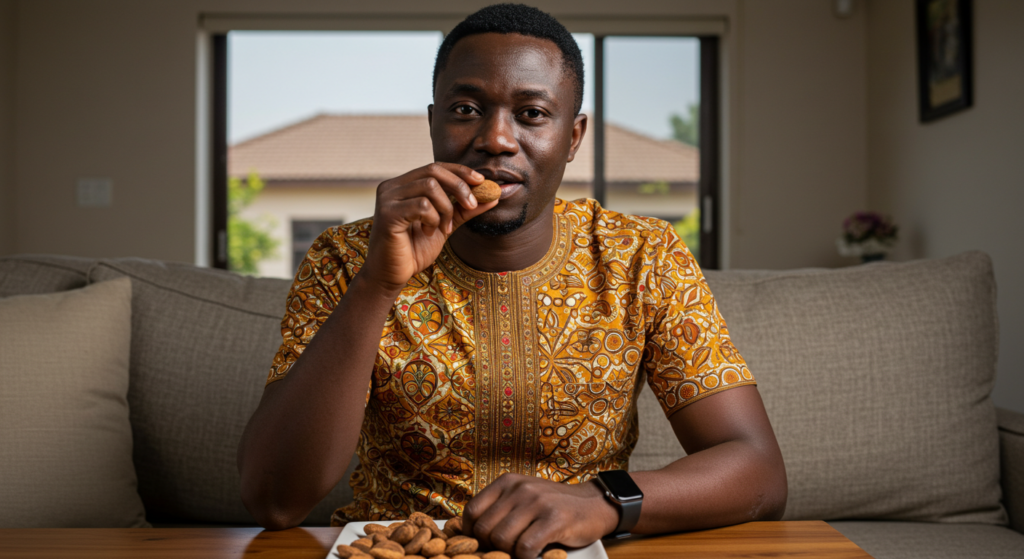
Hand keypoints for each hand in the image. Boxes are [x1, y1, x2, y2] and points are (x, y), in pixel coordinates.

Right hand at [361, 162, 498, 292]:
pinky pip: (422, 206)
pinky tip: (429, 232)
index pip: (435, 167)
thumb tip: (493, 196)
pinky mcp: (388, 214)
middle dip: (459, 186)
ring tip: (444, 228)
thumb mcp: (445, 225)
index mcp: (403, 185)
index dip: (460, 171)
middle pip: (433, 171)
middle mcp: (392, 187)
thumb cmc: (414, 250)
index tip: (480, 181)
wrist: (392, 274)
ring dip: (446, 209)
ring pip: (430, 187)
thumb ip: (464, 210)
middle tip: (472, 205)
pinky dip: (434, 219)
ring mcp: (388, 199)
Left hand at [462, 474, 618, 558]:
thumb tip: (472, 536)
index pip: (472, 510)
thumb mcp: (524, 499)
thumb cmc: (554, 507)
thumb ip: (501, 510)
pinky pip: (525, 548)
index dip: (470, 534)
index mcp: (507, 482)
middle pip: (484, 529)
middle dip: (491, 548)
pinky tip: (535, 557)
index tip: (481, 546)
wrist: (595, 504)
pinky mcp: (553, 519)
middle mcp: (519, 489)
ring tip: (522, 554)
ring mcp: (537, 502)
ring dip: (509, 555)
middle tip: (505, 554)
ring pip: (502, 540)